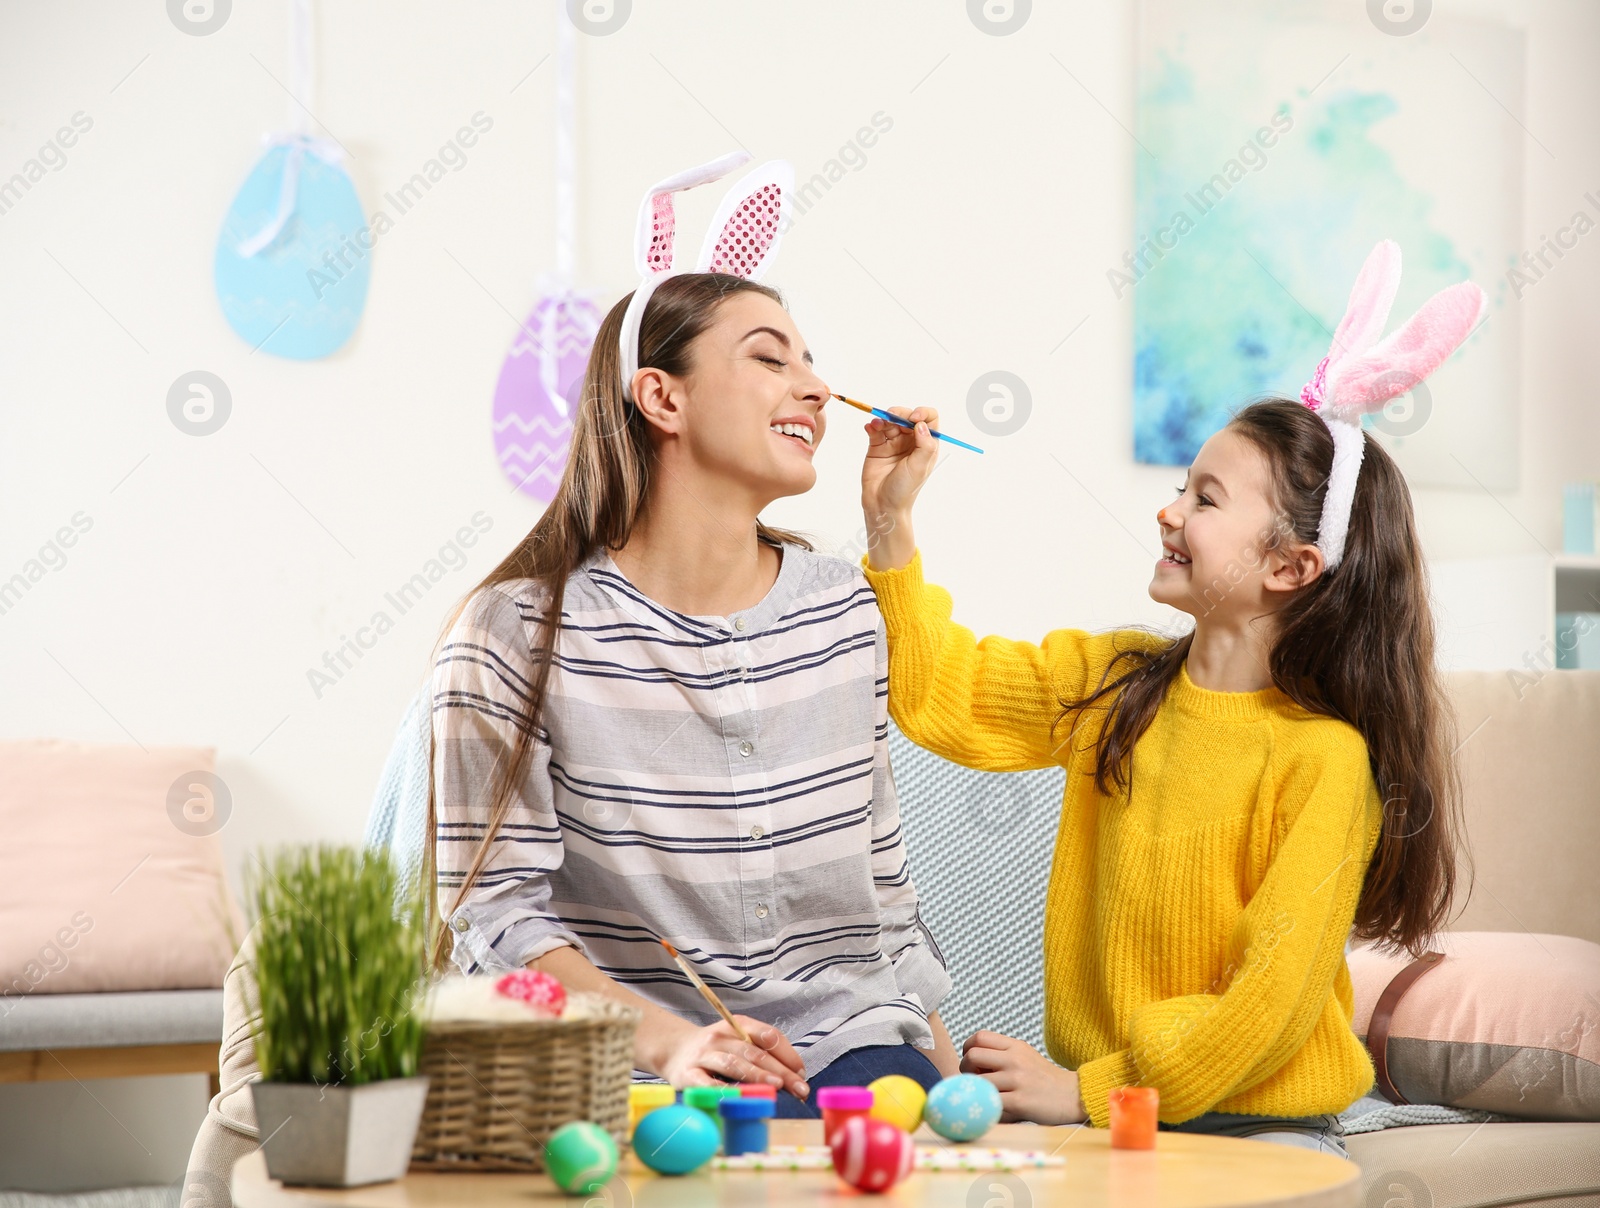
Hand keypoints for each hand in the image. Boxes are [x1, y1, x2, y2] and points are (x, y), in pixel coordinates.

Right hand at [656, 1015, 809, 1098]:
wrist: (674, 1050)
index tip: (802, 1073)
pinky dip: (725, 1091)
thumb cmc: (715, 1050)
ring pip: (734, 1063)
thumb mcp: (737, 1041)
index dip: (788, 1054)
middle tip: (800, 1089)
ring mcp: (704, 1054)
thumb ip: (761, 1053)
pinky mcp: (688, 1074)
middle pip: (755, 1052)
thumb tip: (794, 1075)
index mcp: (738, 1025)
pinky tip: (740, 1098)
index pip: (768, 1036)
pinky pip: (708, 1083)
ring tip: (776, 1087)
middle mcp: (721, 1036)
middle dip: (781, 1071)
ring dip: (757, 1075)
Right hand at [860, 406, 937, 570]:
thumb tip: (921, 424)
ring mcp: (893, 443)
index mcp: (925, 445)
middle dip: (899, 413)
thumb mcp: (920, 467)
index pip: (929, 419)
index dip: (922, 413)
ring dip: (884, 418)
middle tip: (891, 418)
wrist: (883, 505)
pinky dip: (873, 425)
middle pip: (907, 416)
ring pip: (890, 421)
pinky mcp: (877, 446)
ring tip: (877, 425)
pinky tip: (870, 428)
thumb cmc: (905, 489)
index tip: (913, 418)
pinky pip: (875, 430)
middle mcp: (910, 441)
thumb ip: (924, 445)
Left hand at [960, 1030, 1086, 1124]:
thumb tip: (971, 1059)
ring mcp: (1017, 1080)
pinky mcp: (1019, 1101)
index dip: (968, 1048)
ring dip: (976, 1090)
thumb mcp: (1025, 1056)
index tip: (972, 1061)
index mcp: (1015, 1046)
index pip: (979, 1037)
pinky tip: (993, 1107)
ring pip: (978, 1081)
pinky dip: (986, 1105)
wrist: (1072, 1096)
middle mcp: (1015, 1059)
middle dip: (966, 1069)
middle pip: (973, 1056)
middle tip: (974, 1080)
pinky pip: (990, 1101)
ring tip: (985, 1095)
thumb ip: (1001, 1053)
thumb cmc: (1044, 1078)